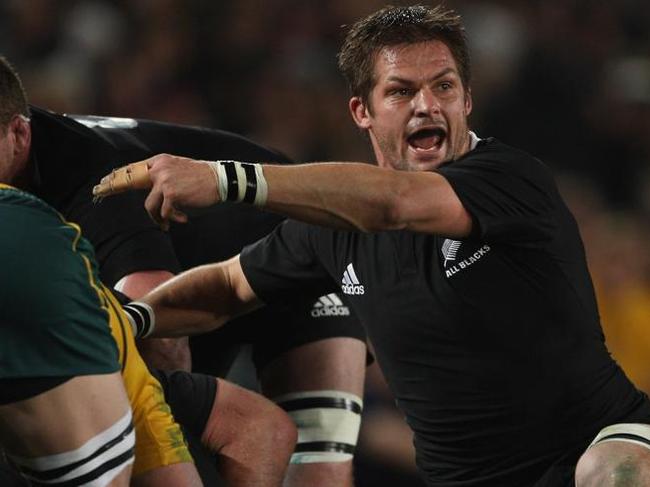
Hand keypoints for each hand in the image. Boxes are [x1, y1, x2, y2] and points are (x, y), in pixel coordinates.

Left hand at [93, 154, 219, 229]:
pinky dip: (173, 218)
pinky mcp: (171, 193)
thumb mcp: (180, 169)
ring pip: (149, 205)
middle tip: (98, 192)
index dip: (116, 176)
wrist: (222, 179)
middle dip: (112, 187)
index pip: (132, 168)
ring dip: (158, 217)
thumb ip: (164, 175)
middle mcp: (159, 167)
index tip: (101, 182)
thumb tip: (151, 190)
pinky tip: (183, 219)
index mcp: (161, 160)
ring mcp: (164, 180)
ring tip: (167, 223)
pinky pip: (165, 212)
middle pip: (130, 182)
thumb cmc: (203, 178)